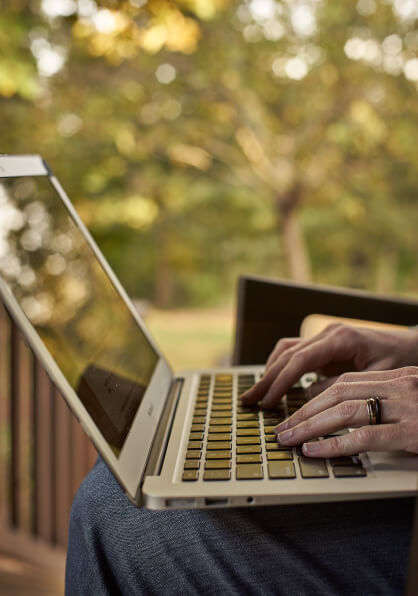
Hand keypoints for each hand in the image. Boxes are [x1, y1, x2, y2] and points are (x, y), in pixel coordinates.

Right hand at [241, 323, 417, 407]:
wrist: (410, 346)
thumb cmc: (399, 360)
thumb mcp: (375, 378)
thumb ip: (341, 386)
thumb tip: (308, 396)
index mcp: (340, 339)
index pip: (299, 360)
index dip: (280, 382)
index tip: (268, 402)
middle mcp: (328, 334)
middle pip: (287, 355)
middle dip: (267, 378)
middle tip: (250, 401)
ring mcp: (324, 337)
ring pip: (286, 350)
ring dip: (269, 372)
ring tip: (256, 394)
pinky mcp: (323, 345)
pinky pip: (295, 353)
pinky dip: (281, 367)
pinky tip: (273, 383)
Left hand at [274, 367, 417, 456]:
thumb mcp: (414, 398)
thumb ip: (384, 398)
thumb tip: (343, 410)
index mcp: (399, 376)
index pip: (345, 382)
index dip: (316, 398)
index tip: (297, 412)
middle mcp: (400, 385)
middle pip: (338, 393)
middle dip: (305, 411)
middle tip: (282, 427)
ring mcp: (406, 407)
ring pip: (344, 411)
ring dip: (310, 426)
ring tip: (288, 438)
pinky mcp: (412, 431)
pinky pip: (364, 436)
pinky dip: (334, 443)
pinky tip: (313, 449)